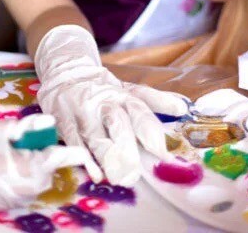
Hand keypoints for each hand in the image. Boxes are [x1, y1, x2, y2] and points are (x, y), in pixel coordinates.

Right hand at [0, 114, 91, 210]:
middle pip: (47, 173)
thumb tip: (51, 123)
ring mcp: (13, 203)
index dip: (75, 155)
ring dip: (30, 168)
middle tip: (22, 142)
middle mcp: (24, 192)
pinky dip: (18, 178)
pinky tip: (0, 167)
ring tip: (7, 153)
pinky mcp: (3, 206)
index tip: (86, 153)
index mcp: (27, 171)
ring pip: (34, 182)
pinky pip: (21, 190)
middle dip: (42, 156)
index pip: (59, 160)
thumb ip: (28, 127)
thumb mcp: (0, 130)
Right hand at [33, 25, 187, 185]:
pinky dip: (86, 158)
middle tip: (138, 171)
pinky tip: (96, 173)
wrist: (65, 71)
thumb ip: (154, 100)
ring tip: (121, 176)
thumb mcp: (128, 90)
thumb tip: (183, 108)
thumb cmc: (102, 87)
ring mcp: (83, 112)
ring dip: (109, 156)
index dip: (152, 133)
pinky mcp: (64, 121)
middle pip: (118, 123)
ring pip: (96, 135)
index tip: (163, 154)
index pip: (140, 112)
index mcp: (123, 95)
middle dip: (128, 147)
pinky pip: (75, 141)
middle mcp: (104, 102)